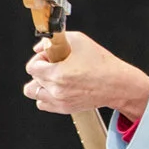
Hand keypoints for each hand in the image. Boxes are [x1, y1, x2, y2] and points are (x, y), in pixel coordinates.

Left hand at [27, 28, 148, 119]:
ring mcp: (60, 101)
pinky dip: (46, 96)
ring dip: (40, 84)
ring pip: (33, 93)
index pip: (31, 67)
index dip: (40, 59)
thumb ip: (53, 41)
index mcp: (57, 73)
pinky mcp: (65, 108)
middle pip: (33, 79)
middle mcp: (56, 90)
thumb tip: (40, 47)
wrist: (118, 84)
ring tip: (53, 78)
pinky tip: (57, 88)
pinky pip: (42, 104)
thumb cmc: (102, 63)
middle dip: (42, 69)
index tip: (50, 57)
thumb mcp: (78, 40)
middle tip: (55, 65)